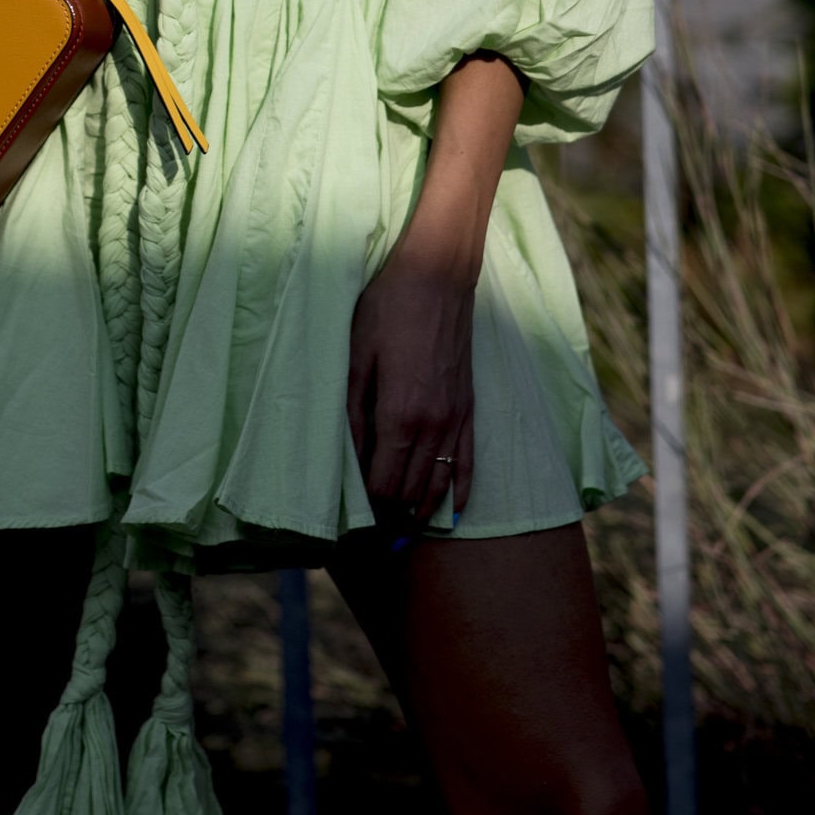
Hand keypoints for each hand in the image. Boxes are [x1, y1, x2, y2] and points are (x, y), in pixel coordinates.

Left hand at [347, 239, 475, 530]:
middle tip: (373, 538)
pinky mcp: (469, 407)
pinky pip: (469, 463)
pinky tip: (454, 515)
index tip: (352, 522)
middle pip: (412, 491)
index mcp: (401, 414)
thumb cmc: (387, 308)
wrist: (437, 276)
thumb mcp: (355, 356)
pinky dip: (461, 493)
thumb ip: (351, 411)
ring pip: (440, 485)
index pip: (384, 484)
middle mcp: (434, 425)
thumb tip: (345, 458)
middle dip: (392, 518)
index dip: (368, 509)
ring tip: (403, 536)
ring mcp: (456, 418)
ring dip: (421, 513)